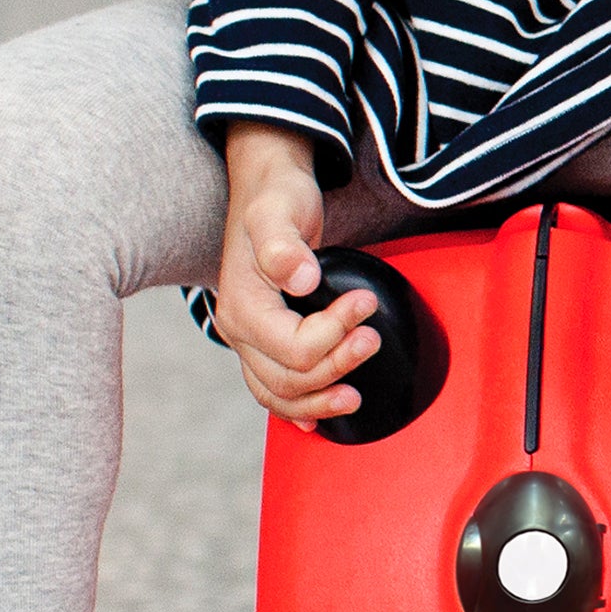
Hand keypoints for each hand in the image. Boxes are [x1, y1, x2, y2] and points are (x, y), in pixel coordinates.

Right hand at [210, 122, 375, 427]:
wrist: (267, 191)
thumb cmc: (276, 198)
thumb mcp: (279, 210)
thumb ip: (284, 244)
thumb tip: (301, 278)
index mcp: (241, 305)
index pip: (293, 346)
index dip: (335, 333)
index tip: (365, 301)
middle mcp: (237, 330)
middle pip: (288, 377)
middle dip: (337, 365)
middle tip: (373, 339)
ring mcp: (249, 340)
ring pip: (278, 393)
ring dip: (319, 400)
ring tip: (355, 398)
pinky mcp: (265, 339)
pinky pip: (273, 387)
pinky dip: (297, 407)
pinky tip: (318, 420)